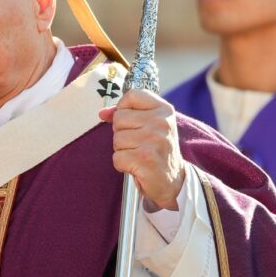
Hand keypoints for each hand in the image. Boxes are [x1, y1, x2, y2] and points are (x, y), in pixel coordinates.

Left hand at [99, 89, 185, 209]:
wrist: (173, 181)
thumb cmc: (157, 150)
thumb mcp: (149, 126)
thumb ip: (126, 114)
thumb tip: (102, 113)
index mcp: (164, 110)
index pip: (132, 95)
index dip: (124, 108)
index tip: (132, 121)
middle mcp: (161, 123)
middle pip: (119, 118)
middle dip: (122, 133)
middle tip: (139, 144)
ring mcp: (154, 141)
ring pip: (116, 139)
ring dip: (123, 150)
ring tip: (139, 155)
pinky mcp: (146, 160)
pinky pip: (117, 158)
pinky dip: (122, 165)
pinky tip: (137, 167)